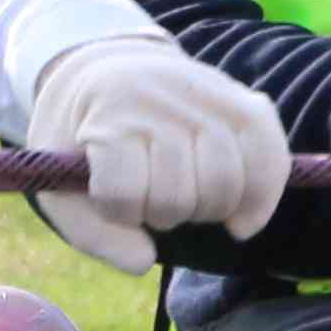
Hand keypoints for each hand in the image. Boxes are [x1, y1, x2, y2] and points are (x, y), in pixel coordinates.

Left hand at [24, 34, 293, 272]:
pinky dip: (261, 197)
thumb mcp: (60, 184)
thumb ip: (93, 233)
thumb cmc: (84, 139)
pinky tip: (244, 219)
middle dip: (163, 213)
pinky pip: (270, 158)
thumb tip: (143, 261)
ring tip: (188, 194)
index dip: (116, 210)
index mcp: (109, 114)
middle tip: (151, 194)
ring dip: (206, 208)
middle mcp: (162, 97)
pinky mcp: (246, 102)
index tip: (107, 191)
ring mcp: (209, 95)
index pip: (122, 192)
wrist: (106, 70)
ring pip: (224, 183)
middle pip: (177, 195)